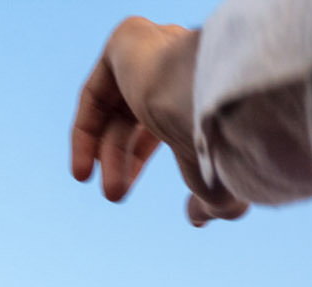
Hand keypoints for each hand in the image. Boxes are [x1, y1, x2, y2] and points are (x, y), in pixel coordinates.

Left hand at [71, 19, 247, 226]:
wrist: (221, 104)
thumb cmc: (228, 149)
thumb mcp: (220, 189)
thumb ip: (208, 203)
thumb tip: (196, 219)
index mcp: (204, 92)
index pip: (160, 120)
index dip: (136, 157)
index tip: (123, 190)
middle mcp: (181, 64)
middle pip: (134, 113)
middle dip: (120, 158)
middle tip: (113, 194)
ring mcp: (156, 49)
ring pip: (116, 108)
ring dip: (106, 155)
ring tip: (110, 193)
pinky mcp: (129, 41)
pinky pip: (96, 92)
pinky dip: (85, 131)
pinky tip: (83, 169)